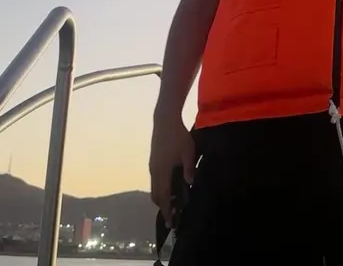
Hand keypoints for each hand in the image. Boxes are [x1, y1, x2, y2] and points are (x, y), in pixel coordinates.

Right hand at [148, 113, 195, 227]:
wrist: (164, 121)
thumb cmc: (178, 136)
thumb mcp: (188, 152)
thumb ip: (188, 168)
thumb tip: (190, 183)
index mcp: (162, 171)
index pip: (163, 197)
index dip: (167, 211)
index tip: (170, 223)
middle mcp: (154, 172)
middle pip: (156, 196)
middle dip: (163, 207)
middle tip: (174, 215)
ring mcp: (152, 166)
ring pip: (154, 188)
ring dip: (162, 197)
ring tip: (174, 202)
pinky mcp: (153, 162)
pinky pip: (155, 181)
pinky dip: (161, 188)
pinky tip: (171, 186)